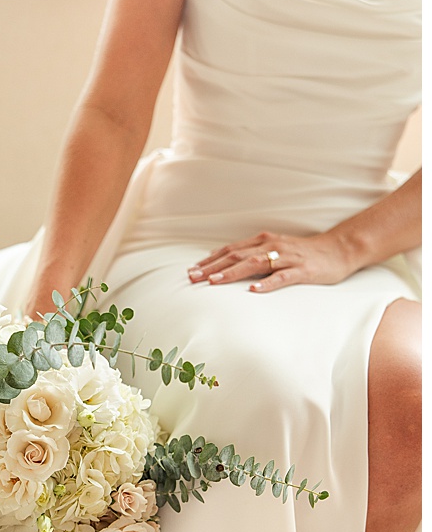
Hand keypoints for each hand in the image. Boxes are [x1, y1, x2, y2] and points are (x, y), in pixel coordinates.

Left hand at [187, 229, 354, 292]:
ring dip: (232, 272)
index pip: (230, 250)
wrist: (339, 249)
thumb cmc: (302, 252)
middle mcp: (272, 247)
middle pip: (236, 256)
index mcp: (263, 242)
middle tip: (193, 277)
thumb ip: (251, 254)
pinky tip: (254, 289)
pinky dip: (267, 283)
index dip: (210, 260)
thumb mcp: (273, 249)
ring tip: (214, 281)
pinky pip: (282, 277)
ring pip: (254, 264)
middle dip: (212, 267)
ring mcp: (287, 258)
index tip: (191, 270)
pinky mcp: (302, 270)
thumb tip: (224, 261)